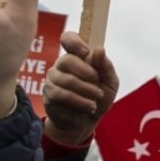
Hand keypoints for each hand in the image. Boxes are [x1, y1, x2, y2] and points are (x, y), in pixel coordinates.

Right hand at [43, 31, 118, 145]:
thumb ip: (106, 66)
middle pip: (67, 60)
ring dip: (86, 90)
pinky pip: (63, 94)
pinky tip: (89, 106)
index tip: (85, 51)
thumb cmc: (98, 98)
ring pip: (67, 80)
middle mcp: (62, 65)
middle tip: (98, 82)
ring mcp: (53, 79)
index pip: (68, 39)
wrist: (88, 122)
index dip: (74, 41)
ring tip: (96, 99)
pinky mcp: (49, 94)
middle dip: (87, 73)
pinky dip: (80, 101)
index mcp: (78, 57)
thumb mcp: (110, 82)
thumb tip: (99, 49)